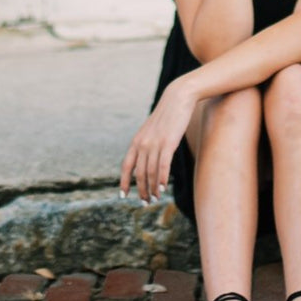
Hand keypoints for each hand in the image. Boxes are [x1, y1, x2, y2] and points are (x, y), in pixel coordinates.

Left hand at [120, 77, 196, 203]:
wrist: (177, 98)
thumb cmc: (167, 115)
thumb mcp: (153, 130)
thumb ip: (148, 143)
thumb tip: (148, 158)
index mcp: (136, 141)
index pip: (126, 166)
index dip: (124, 182)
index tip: (123, 195)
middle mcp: (142, 144)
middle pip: (139, 173)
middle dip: (142, 190)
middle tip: (146, 202)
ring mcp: (155, 143)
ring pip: (151, 172)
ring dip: (153, 188)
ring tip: (156, 198)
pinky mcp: (168, 143)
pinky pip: (163, 165)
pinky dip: (162, 178)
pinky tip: (163, 188)